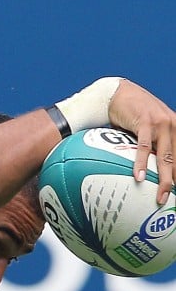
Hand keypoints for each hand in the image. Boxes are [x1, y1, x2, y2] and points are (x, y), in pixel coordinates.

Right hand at [108, 79, 175, 201]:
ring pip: (165, 156)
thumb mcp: (146, 129)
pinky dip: (141, 163)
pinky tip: (139, 176)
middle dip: (175, 181)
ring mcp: (161, 124)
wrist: (120, 93)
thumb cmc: (131, 112)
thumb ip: (151, 144)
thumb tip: (146, 167)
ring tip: (160, 194)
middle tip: (169, 198)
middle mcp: (173, 126)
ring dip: (164, 178)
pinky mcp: (145, 123)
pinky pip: (144, 148)